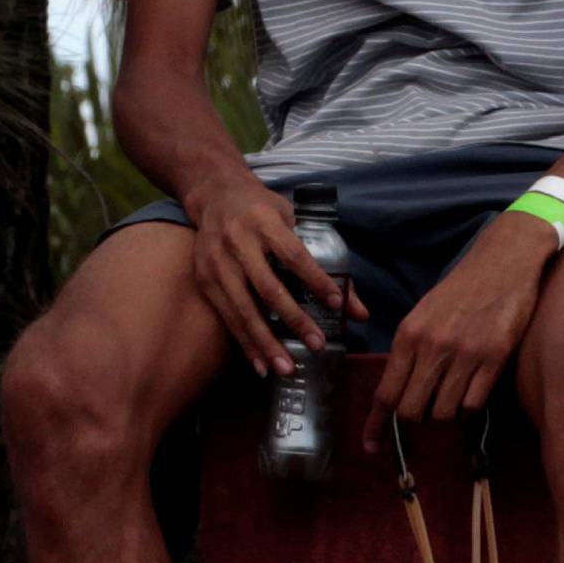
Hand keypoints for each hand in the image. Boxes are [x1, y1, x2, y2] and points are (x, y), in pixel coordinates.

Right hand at [184, 169, 369, 377]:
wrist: (213, 194)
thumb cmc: (262, 209)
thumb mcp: (294, 220)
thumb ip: (325, 261)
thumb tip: (358, 310)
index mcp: (265, 222)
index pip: (293, 255)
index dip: (315, 279)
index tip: (336, 304)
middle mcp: (238, 242)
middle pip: (268, 287)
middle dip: (294, 319)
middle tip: (316, 345)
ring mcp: (218, 263)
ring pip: (244, 309)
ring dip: (267, 342)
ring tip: (288, 368)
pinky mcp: (205, 280)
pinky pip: (228, 317)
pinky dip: (245, 343)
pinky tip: (261, 364)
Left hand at [364, 209, 559, 453]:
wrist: (503, 262)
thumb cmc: (461, 290)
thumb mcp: (423, 314)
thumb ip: (410, 351)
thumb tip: (399, 393)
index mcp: (408, 335)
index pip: (386, 392)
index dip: (376, 424)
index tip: (371, 447)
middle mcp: (432, 346)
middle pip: (412, 410)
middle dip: (417, 419)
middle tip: (427, 409)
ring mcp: (464, 353)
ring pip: (444, 413)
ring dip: (446, 413)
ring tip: (454, 393)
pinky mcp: (495, 357)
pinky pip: (473, 404)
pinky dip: (470, 406)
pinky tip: (473, 388)